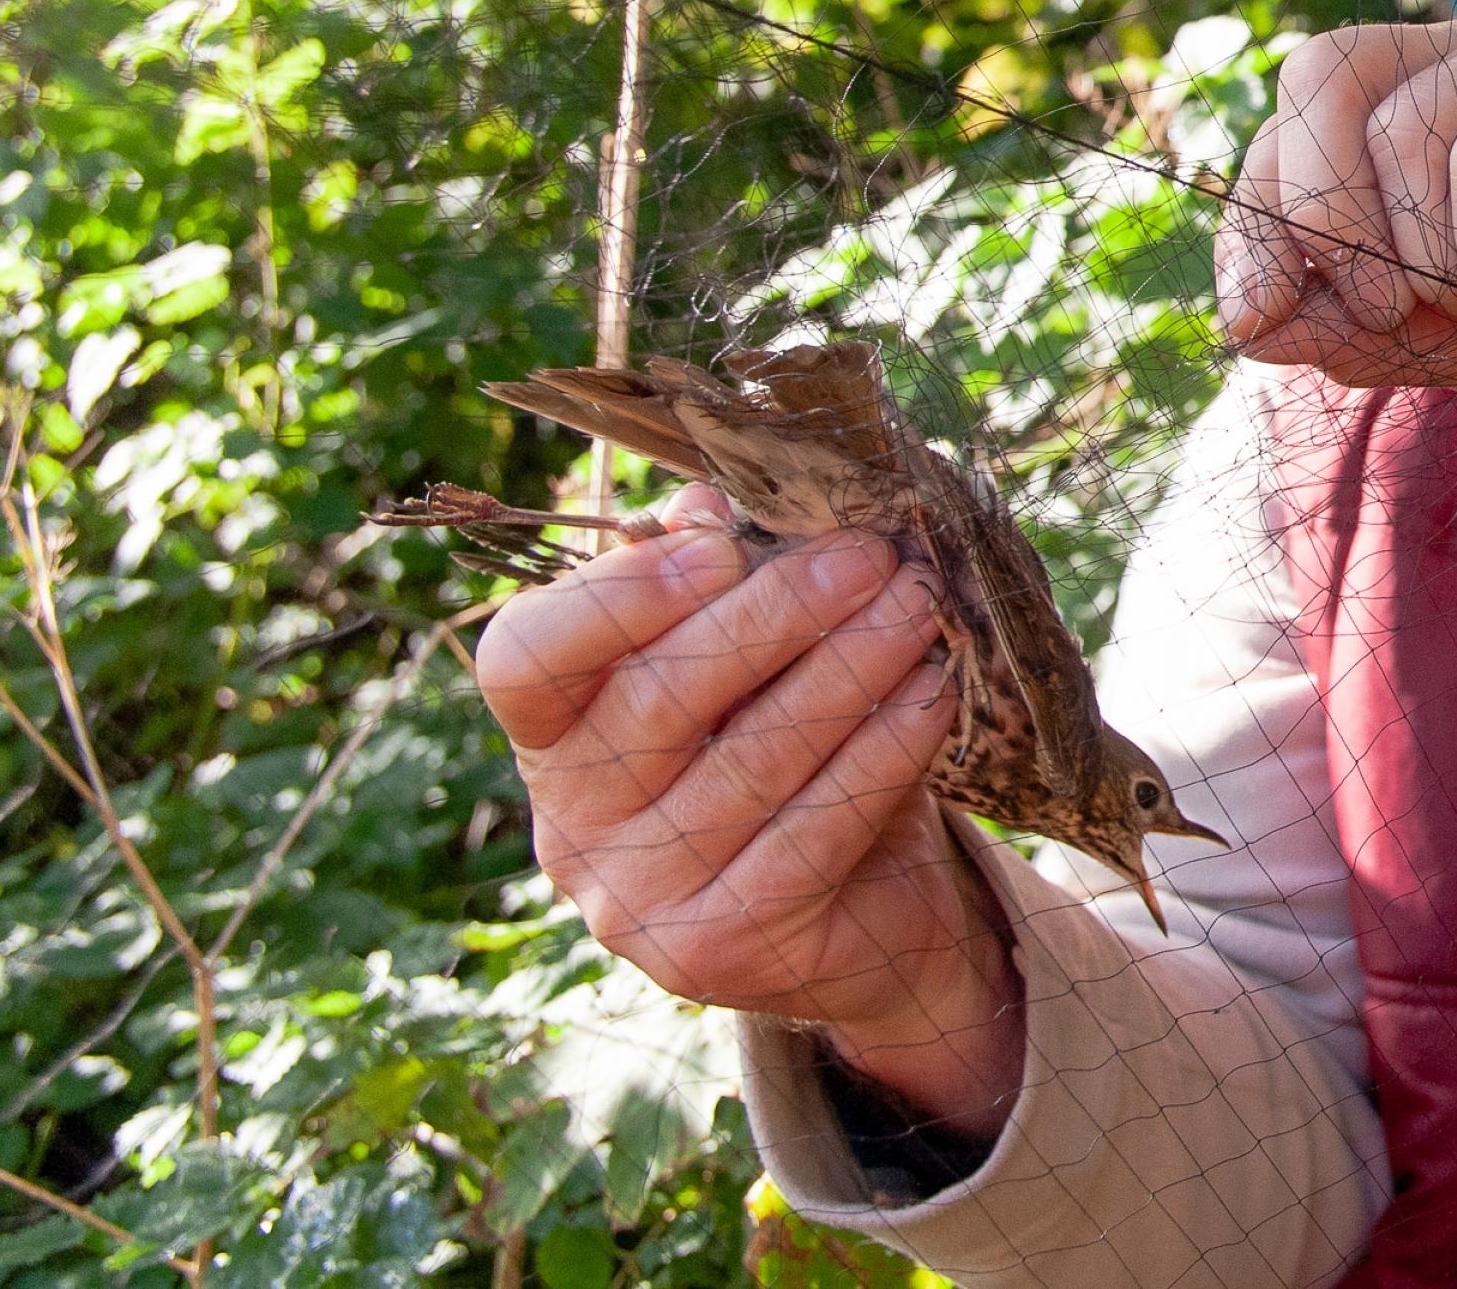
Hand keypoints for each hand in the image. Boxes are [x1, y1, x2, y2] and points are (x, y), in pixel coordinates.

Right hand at [475, 486, 1021, 1135]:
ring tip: (919, 609)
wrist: (862, 916)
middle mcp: (571, 827)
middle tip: (872, 555)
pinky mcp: (721, 952)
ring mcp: (638, 903)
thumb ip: (714, 584)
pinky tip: (931, 697)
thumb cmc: (790, 751)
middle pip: (660, 696)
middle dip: (779, 611)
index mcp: (550, 737)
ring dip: (850, 668)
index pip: (526, 659)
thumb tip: (701, 504)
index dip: (614, 596)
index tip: (721, 541)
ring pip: (750, 759)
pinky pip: (813, 830)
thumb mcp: (747, 665)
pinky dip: (882, 752)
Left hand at [1217, 5, 1456, 444]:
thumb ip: (1360, 323)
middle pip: (1318, 74)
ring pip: (1401, 134)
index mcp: (1440, 101)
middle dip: (1318, 219)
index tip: (1262, 319)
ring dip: (1433, 258)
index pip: (1292, 118)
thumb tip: (1242, 316)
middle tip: (1396, 315)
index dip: (1253, 219)